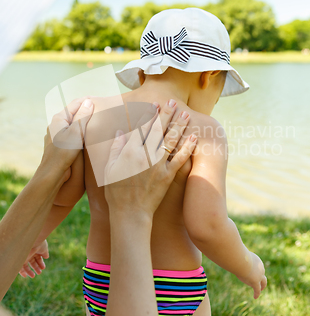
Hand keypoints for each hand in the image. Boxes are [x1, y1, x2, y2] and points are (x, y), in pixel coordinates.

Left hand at [19, 240, 48, 278]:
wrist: (33, 241)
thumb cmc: (40, 243)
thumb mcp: (44, 248)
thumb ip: (45, 253)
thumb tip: (46, 257)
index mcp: (36, 250)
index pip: (38, 258)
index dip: (40, 263)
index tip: (43, 268)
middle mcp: (30, 253)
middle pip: (32, 262)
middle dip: (36, 268)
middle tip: (39, 273)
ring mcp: (25, 256)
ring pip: (26, 266)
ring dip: (29, 271)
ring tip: (33, 276)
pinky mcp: (20, 259)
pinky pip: (20, 267)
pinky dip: (22, 272)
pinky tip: (25, 276)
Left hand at [41, 97, 93, 178]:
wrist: (52, 173)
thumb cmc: (63, 153)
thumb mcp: (76, 132)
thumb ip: (82, 116)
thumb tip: (89, 102)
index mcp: (58, 119)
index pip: (75, 104)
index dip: (88, 100)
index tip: (100, 99)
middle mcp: (56, 125)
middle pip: (74, 113)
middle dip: (86, 110)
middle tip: (100, 110)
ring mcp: (57, 135)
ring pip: (73, 124)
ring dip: (84, 122)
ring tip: (96, 121)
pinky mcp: (60, 144)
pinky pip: (72, 133)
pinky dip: (81, 131)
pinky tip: (87, 136)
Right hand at [104, 100, 196, 221]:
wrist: (130, 213)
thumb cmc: (116, 192)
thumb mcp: (110, 168)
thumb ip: (115, 147)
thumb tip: (121, 131)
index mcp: (129, 151)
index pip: (142, 128)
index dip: (149, 115)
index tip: (155, 105)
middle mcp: (145, 155)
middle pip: (158, 130)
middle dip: (166, 114)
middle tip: (173, 102)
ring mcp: (158, 165)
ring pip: (171, 141)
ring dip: (179, 126)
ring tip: (186, 114)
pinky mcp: (167, 176)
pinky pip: (180, 159)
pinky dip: (187, 148)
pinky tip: (194, 138)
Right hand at [236, 252, 266, 298]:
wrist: (241, 260)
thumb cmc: (237, 256)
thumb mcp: (237, 256)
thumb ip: (236, 258)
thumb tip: (230, 257)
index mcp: (256, 261)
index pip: (257, 266)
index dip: (255, 270)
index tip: (251, 272)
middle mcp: (260, 268)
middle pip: (262, 273)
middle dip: (262, 278)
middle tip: (261, 282)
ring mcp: (259, 275)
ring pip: (263, 282)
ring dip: (261, 286)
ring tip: (260, 290)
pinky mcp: (256, 282)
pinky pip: (257, 290)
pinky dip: (257, 293)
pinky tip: (255, 297)